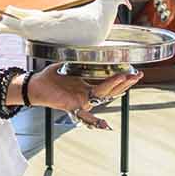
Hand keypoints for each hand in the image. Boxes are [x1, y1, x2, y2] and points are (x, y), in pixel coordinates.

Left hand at [23, 64, 141, 130]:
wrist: (36, 85)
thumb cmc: (51, 77)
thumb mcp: (68, 65)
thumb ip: (80, 60)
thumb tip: (91, 50)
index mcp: (88, 87)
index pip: (109, 84)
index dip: (122, 79)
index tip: (134, 72)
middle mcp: (87, 96)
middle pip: (111, 91)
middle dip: (126, 82)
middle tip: (138, 75)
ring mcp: (81, 101)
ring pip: (102, 96)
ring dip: (115, 86)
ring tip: (125, 77)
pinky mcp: (72, 106)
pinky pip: (85, 115)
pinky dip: (94, 122)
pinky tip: (105, 125)